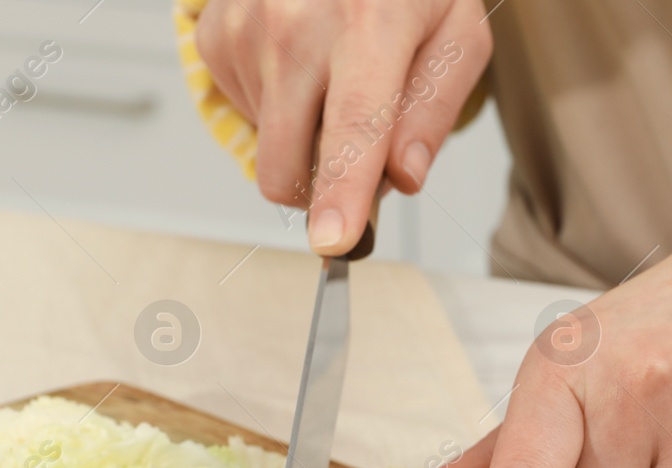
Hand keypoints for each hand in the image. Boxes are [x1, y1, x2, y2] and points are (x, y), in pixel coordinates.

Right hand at [195, 0, 490, 253]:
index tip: (334, 241)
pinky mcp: (216, 34)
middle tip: (359, 148)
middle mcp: (295, 25)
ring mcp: (246, 28)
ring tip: (332, 74)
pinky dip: (275, 103)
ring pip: (266, 146)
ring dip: (302, 134)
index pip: (354, 127)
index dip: (343, 192)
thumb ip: (433, 110)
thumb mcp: (455, 32)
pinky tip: (300, 61)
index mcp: (368, 23)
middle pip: (288, 162)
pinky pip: (243, 112)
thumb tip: (404, 177)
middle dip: (320, 186)